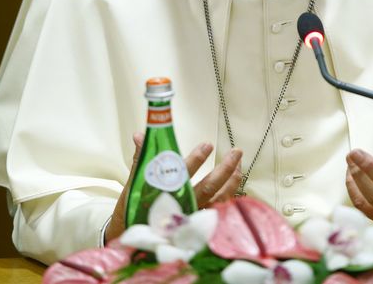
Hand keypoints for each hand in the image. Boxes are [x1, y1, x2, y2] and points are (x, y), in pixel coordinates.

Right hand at [105, 135, 242, 241]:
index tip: (207, 145)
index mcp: (166, 194)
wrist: (132, 237)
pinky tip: (235, 184)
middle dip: (224, 169)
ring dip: (232, 181)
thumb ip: (142, 159)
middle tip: (236, 152)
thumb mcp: (135, 185)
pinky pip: (219, 211)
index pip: (182, 175)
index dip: (195, 160)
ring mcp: (193, 216)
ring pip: (218, 199)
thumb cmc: (134, 209)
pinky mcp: (198, 223)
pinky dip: (230, 197)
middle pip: (208, 187)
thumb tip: (140, 136)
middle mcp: (182, 206)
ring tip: (239, 164)